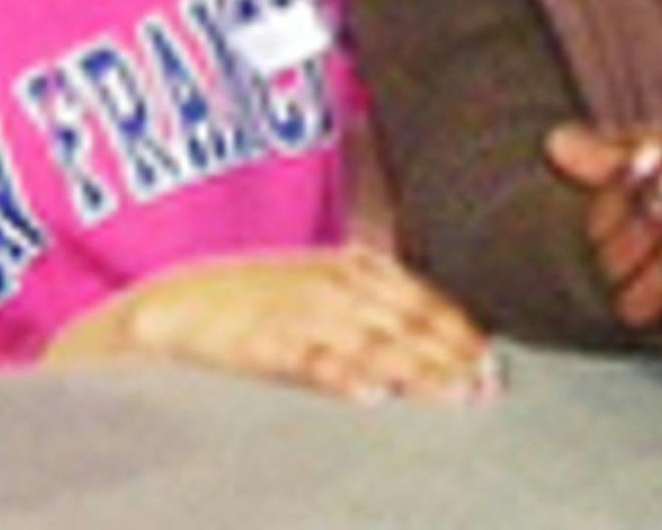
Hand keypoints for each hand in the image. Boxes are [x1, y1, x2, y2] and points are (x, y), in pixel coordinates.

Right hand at [70, 246, 493, 403]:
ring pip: (368, 340)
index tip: (492, 360)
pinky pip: (306, 359)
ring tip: (451, 393)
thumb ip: (371, 303)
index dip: (457, 327)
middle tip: (488, 387)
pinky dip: (341, 375)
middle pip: (403, 320)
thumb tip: (434, 342)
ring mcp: (294, 311)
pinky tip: (372, 395)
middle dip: (449, 354)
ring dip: (414, 367)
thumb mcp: (318, 288)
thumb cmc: (254, 305)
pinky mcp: (258, 343)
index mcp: (349, 267)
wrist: (169, 307)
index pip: (418, 296)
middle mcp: (328, 284)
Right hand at [545, 123, 661, 349]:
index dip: (625, 186)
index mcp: (603, 239)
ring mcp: (659, 311)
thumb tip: (556, 142)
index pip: (600, 220)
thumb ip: (608, 155)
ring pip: (651, 298)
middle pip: (619, 264)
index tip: (652, 151)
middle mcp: (623, 282)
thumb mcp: (654, 158)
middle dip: (651, 221)